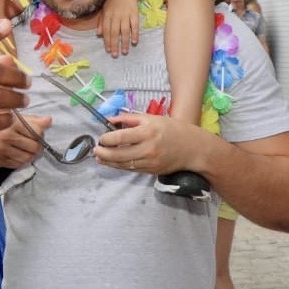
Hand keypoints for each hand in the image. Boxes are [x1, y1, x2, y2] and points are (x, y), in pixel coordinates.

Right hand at [0, 114, 49, 168]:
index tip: (35, 131)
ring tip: (24, 148)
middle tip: (31, 141)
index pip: (37, 132)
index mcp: (10, 123)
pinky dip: (21, 160)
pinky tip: (16, 153)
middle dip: (36, 145)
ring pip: (28, 158)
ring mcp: (3, 152)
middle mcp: (7, 138)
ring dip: (29, 154)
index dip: (40, 132)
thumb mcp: (8, 114)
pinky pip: (19, 165)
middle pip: (35, 147)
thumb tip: (49, 120)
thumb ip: (30, 119)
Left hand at [93, 113, 211, 174]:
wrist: (193, 148)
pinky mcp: (151, 170)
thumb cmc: (172, 129)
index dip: (107, 139)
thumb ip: (129, 118)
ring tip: (99, 157)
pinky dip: (120, 166)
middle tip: (95, 150)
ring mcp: (150, 161)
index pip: (121, 137)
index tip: (101, 138)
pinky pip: (132, 169)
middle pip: (119, 154)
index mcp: (147, 132)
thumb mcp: (152, 118)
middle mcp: (148, 148)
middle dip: (104, 153)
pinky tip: (112, 162)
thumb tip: (109, 120)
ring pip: (124, 164)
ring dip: (109, 162)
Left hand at [97, 0, 140, 56]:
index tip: (108, 50)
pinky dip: (135, 34)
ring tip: (125, 51)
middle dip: (115, 45)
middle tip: (115, 55)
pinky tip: (135, 41)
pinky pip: (135, 25)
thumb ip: (101, 22)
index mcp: (107, 15)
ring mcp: (125, 14)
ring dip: (125, 42)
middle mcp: (116, 16)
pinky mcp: (134, 12)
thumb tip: (99, 34)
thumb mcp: (104, 9)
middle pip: (115, 33)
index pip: (107, 31)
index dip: (107, 41)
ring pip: (125, 31)